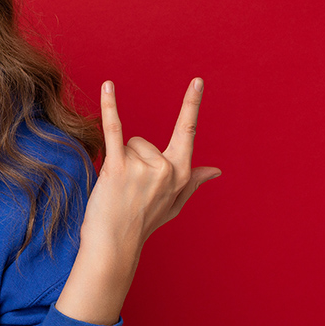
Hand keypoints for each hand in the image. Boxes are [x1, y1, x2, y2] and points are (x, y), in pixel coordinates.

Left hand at [79, 78, 221, 261]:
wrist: (114, 245)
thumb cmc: (143, 223)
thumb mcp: (174, 205)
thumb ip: (193, 182)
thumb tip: (216, 170)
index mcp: (181, 174)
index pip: (187, 132)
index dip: (191, 104)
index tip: (197, 80)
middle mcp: (166, 169)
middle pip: (143, 142)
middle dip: (132, 159)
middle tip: (128, 190)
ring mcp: (143, 168)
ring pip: (126, 145)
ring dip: (118, 163)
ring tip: (117, 189)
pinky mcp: (118, 167)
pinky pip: (114, 129)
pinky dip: (110, 107)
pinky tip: (108, 86)